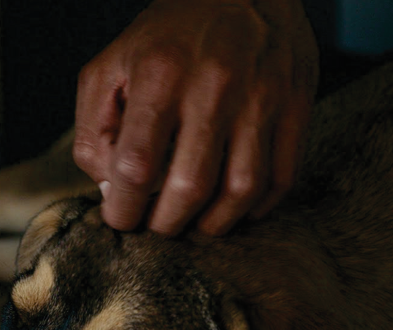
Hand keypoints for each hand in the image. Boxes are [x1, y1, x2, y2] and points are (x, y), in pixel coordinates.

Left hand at [74, 0, 318, 235]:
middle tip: (158, 229)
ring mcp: (262, 97)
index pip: (135, 164)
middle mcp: (213, 86)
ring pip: (242, 190)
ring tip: (195, 226)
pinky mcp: (297, 104)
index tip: (120, 221)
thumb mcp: (110, 67)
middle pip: (190, 187)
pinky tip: (236, 210)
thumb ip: (95, 130)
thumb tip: (112, 191)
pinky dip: (259, 207)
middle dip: (167, 225)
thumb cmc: (167, 37)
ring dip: (214, 225)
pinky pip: (283, 176)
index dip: (124, 208)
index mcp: (159, 75)